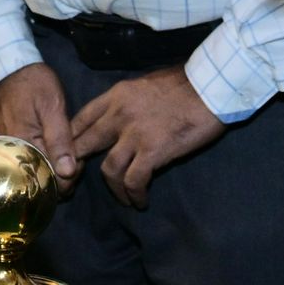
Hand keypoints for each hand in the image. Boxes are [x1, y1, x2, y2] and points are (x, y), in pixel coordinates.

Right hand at [0, 61, 76, 186]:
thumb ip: (60, 140)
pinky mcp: (11, 147)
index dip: (69, 177)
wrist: (8, 70)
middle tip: (76, 154)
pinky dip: (44, 160)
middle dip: (63, 174)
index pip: (50, 180)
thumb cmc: (33, 84)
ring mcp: (12, 152)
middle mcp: (15, 155)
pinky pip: (29, 163)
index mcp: (26, 147)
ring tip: (66, 150)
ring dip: (54, 167)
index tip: (80, 161)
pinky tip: (55, 149)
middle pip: (42, 180)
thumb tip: (67, 173)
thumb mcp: (52, 106)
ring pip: (36, 172)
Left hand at [68, 67, 226, 207]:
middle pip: (84, 145)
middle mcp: (119, 114)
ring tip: (124, 198)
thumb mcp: (146, 83)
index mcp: (116, 95)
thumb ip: (128, 99)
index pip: (81, 119)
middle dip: (78, 167)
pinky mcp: (153, 151)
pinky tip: (141, 201)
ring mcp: (135, 134)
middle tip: (84, 183)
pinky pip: (134, 180)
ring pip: (108, 170)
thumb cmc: (186, 83)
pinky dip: (134, 194)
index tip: (72, 155)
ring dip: (114, 189)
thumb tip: (121, 113)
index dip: (72, 140)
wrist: (211, 86)